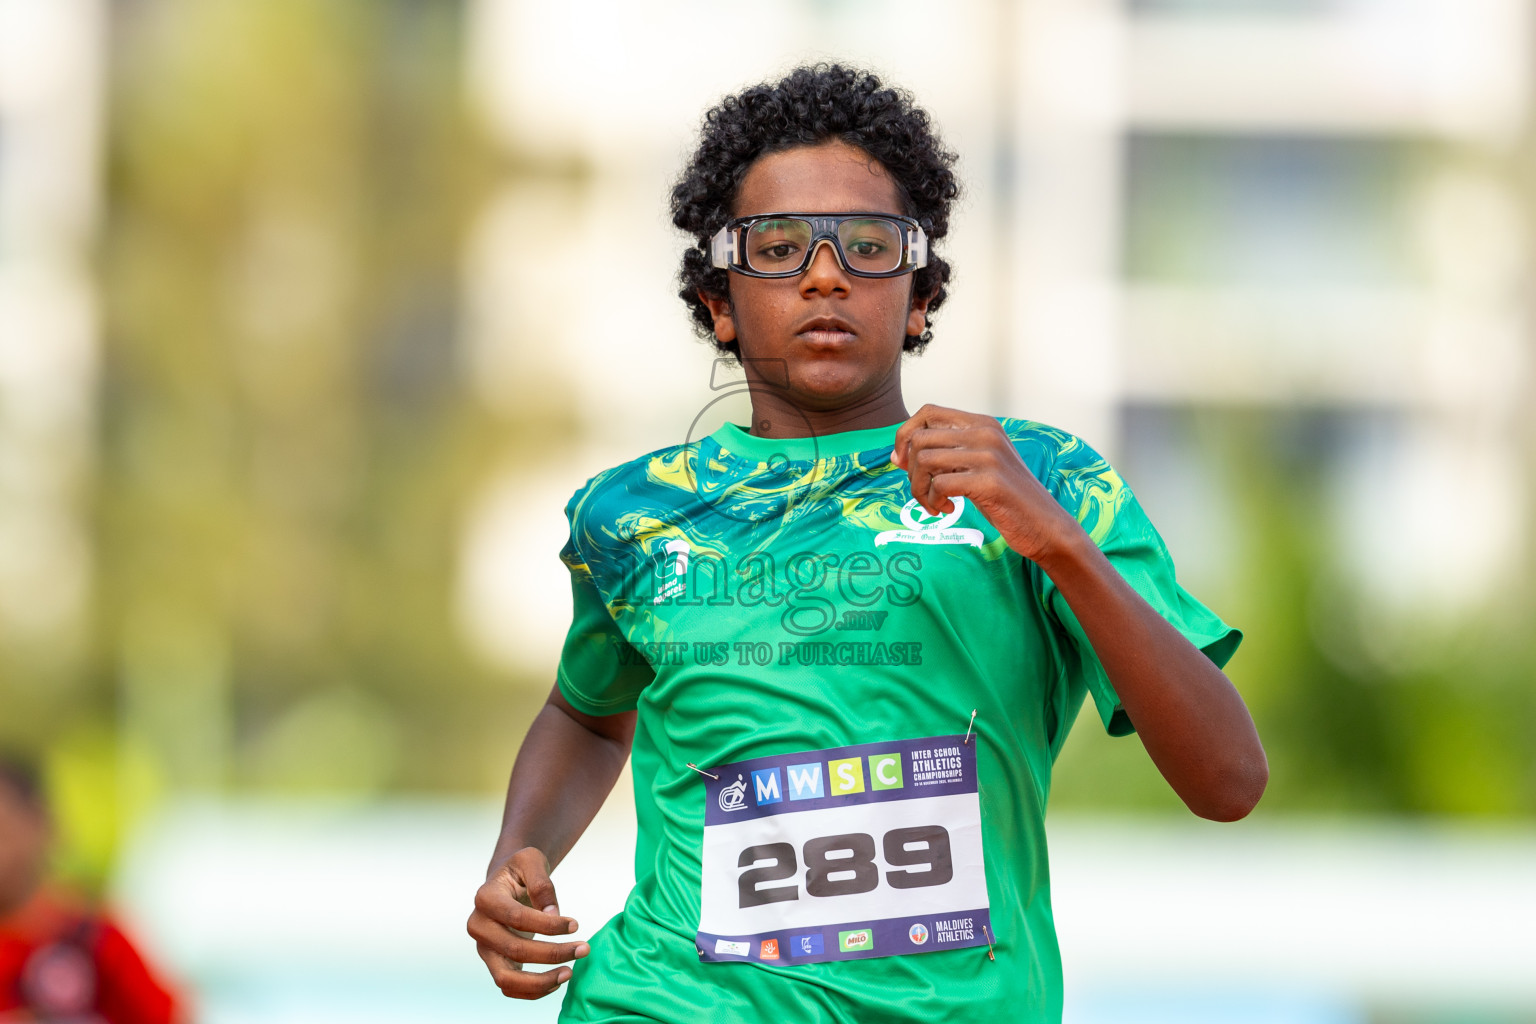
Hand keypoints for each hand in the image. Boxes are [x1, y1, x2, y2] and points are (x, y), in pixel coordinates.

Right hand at [468, 847, 588, 998]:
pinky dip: (533, 991)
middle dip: (552, 953)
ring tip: (570, 973)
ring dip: (540, 981)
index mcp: (485, 898)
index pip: (516, 917)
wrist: (508, 883)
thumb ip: (541, 883)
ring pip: (506, 978)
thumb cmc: (520, 871)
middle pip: (513, 949)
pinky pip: (509, 987)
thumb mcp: (531, 861)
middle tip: (584, 948)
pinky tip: (557, 980)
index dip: (548, 925)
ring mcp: (485, 948)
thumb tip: (553, 914)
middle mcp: (479, 926)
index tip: (575, 924)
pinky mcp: (494, 962)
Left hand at [892, 403, 1081, 563]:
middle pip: (919, 439)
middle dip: (910, 471)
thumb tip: (897, 455)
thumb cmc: (1006, 498)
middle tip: (923, 492)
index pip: (927, 412)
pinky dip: (934, 502)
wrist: (1046, 526)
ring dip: (919, 490)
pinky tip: (948, 511)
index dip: (905, 436)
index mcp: (983, 424)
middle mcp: (986, 433)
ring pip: (924, 460)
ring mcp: (989, 455)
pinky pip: (939, 485)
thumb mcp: (976, 467)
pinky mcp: (990, 481)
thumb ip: (945, 455)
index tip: (904, 463)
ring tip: (934, 505)